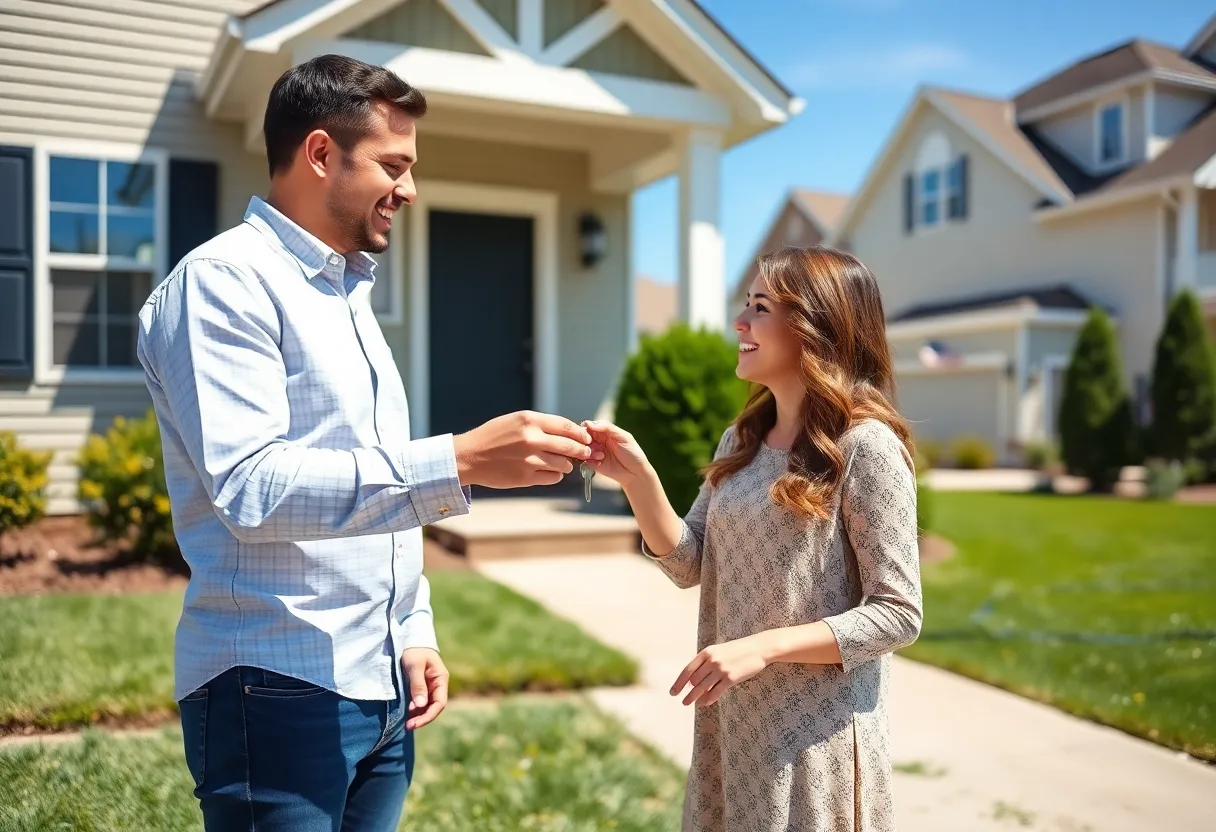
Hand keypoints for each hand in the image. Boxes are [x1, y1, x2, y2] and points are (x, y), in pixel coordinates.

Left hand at [401, 647, 448, 729]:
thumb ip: (418, 685)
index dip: (429, 715)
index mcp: (441, 679)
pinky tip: (407, 714)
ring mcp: (430, 686)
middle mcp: (438, 684)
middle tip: (408, 726)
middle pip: (434, 707)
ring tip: (406, 723)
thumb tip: (420, 706)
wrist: (410, 638)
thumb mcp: (414, 666)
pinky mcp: (422, 686)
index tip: (415, 723)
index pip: (439, 703)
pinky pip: (421, 701)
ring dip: (419, 715)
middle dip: (423, 718)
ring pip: (427, 706)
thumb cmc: (413, 650)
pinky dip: (415, 709)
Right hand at [453, 411, 601, 488]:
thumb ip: (539, 425)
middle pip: (570, 446)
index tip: (586, 437)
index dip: (580, 433)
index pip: (566, 426)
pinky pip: (552, 478)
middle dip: (582, 450)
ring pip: (564, 465)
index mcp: (529, 421)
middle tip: (586, 453)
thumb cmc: (492, 437)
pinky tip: (547, 472)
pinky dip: (554, 475)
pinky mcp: (526, 477)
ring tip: (561, 463)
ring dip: (567, 465)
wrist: (468, 457)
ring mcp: (529, 460)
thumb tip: (566, 431)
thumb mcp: (514, 421)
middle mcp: (531, 439)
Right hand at [582, 420, 652, 488]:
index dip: (585, 429)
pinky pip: (585, 461)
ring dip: (589, 452)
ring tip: (601, 456)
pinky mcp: (593, 464)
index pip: (589, 426)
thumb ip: (607, 428)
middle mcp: (598, 441)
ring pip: (582, 449)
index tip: (588, 434)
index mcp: (604, 431)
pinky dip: (590, 461)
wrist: (636, 473)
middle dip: (585, 441)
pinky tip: (600, 463)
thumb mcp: (623, 437)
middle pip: (583, 437)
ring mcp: (595, 452)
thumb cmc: (633, 453)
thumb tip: (590, 423)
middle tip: (591, 445)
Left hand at [670, 634, 770, 706]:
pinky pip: (715, 692)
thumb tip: (693, 680)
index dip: (679, 683)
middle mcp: (712, 660)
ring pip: (702, 688)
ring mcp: (721, 669)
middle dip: (687, 692)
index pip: (688, 670)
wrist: (758, 648)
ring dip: (693, 698)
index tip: (673, 692)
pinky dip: (708, 699)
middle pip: (694, 681)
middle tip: (683, 701)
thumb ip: (706, 662)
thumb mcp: (719, 651)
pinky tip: (705, 703)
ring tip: (688, 703)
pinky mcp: (731, 678)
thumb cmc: (737, 650)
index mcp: (707, 652)